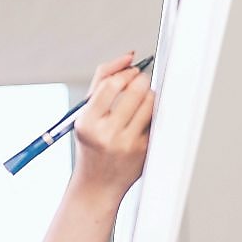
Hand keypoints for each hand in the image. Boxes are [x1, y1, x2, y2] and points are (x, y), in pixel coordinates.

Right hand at [71, 53, 154, 199]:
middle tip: (140, 81)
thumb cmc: (91, 144)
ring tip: (142, 99)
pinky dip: (153, 113)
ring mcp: (127, 144)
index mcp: (88, 123)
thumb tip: (128, 57)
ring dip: (149, 95)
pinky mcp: (144, 151)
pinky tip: (144, 117)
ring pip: (150, 103)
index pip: (110, 85)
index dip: (125, 73)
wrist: (96, 184)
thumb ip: (101, 82)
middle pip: (135, 91)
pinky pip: (156, 120)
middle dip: (141, 80)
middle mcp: (107, 134)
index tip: (131, 70)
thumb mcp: (85, 114)